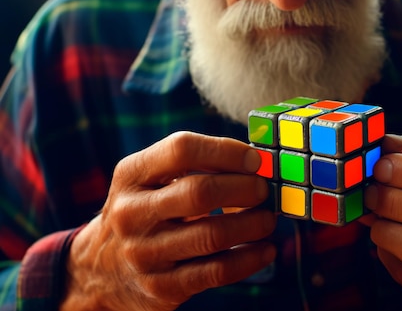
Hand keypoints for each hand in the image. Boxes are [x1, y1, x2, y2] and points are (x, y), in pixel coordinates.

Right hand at [61, 131, 276, 310]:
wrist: (98, 269)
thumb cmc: (143, 210)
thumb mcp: (148, 179)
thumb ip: (193, 164)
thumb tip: (256, 162)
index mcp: (131, 174)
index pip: (182, 149)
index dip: (226, 151)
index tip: (256, 160)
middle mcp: (132, 212)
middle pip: (200, 193)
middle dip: (243, 189)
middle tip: (264, 191)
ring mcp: (145, 253)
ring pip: (212, 235)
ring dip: (252, 225)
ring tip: (268, 219)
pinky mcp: (162, 287)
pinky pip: (216, 272)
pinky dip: (249, 259)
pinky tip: (265, 249)